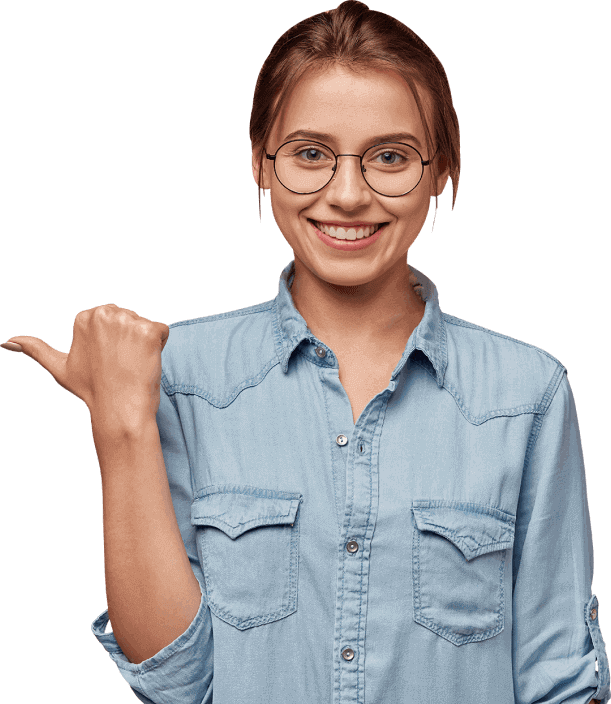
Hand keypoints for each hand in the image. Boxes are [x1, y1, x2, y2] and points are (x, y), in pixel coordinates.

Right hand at [2, 303, 169, 429]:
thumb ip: (34, 350)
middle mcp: (104, 313)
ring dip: (144, 343)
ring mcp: (127, 320)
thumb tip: (7, 342)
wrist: (118, 408)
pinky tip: (145, 361)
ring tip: (131, 363)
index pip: (113, 320)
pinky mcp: (149, 329)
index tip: (107, 360)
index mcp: (84, 317)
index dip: (114, 343)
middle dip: (130, 339)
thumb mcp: (59, 367)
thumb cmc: (92, 389)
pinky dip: (159, 346)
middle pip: (130, 319)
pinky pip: (162, 331)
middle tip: (120, 364)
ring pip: (146, 325)